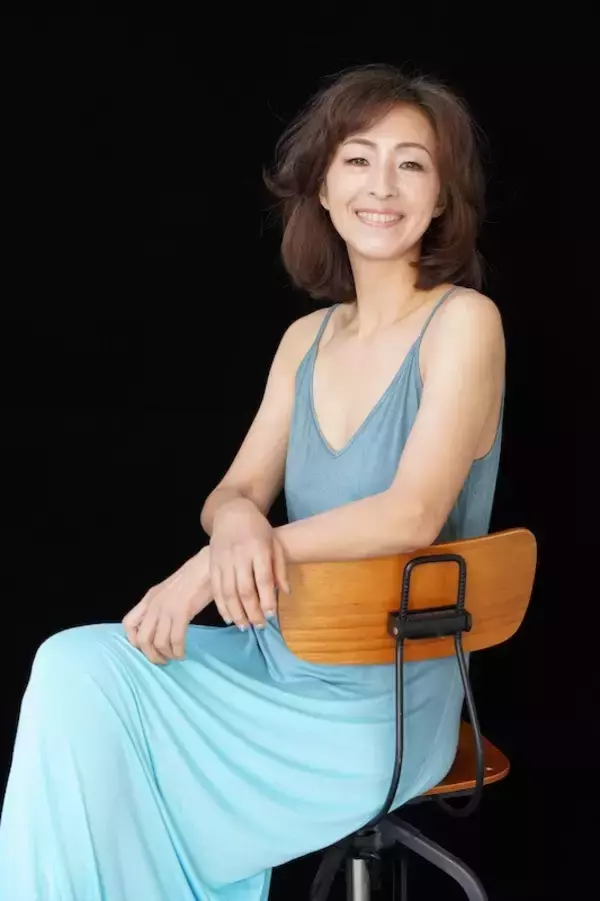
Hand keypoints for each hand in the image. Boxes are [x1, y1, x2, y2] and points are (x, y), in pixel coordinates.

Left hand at [122, 546, 211, 663]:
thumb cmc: (194, 578)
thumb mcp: (169, 591)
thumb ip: (162, 606)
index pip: (128, 624)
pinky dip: (178, 651)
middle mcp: (153, 605)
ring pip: (158, 643)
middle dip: (151, 655)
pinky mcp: (181, 612)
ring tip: (175, 657)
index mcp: (149, 598)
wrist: (208, 566)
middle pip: (142, 639)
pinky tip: (183, 653)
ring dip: (166, 655)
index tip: (147, 648)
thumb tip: (161, 626)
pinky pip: (175, 640)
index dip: (134, 640)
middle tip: (163, 660)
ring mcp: (166, 609)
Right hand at [209, 498, 289, 629]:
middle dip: (252, 612)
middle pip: (245, 590)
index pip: (263, 579)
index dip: (267, 600)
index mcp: (258, 549)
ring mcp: (223, 560)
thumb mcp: (274, 542)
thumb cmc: (257, 528)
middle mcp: (239, 555)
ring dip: (236, 613)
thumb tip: (285, 592)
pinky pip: (215, 589)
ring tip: (245, 627)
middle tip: (259, 626)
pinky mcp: (212, 564)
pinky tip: (229, 618)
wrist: (231, 512)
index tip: (271, 616)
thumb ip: (280, 567)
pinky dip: (221, 606)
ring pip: (228, 592)